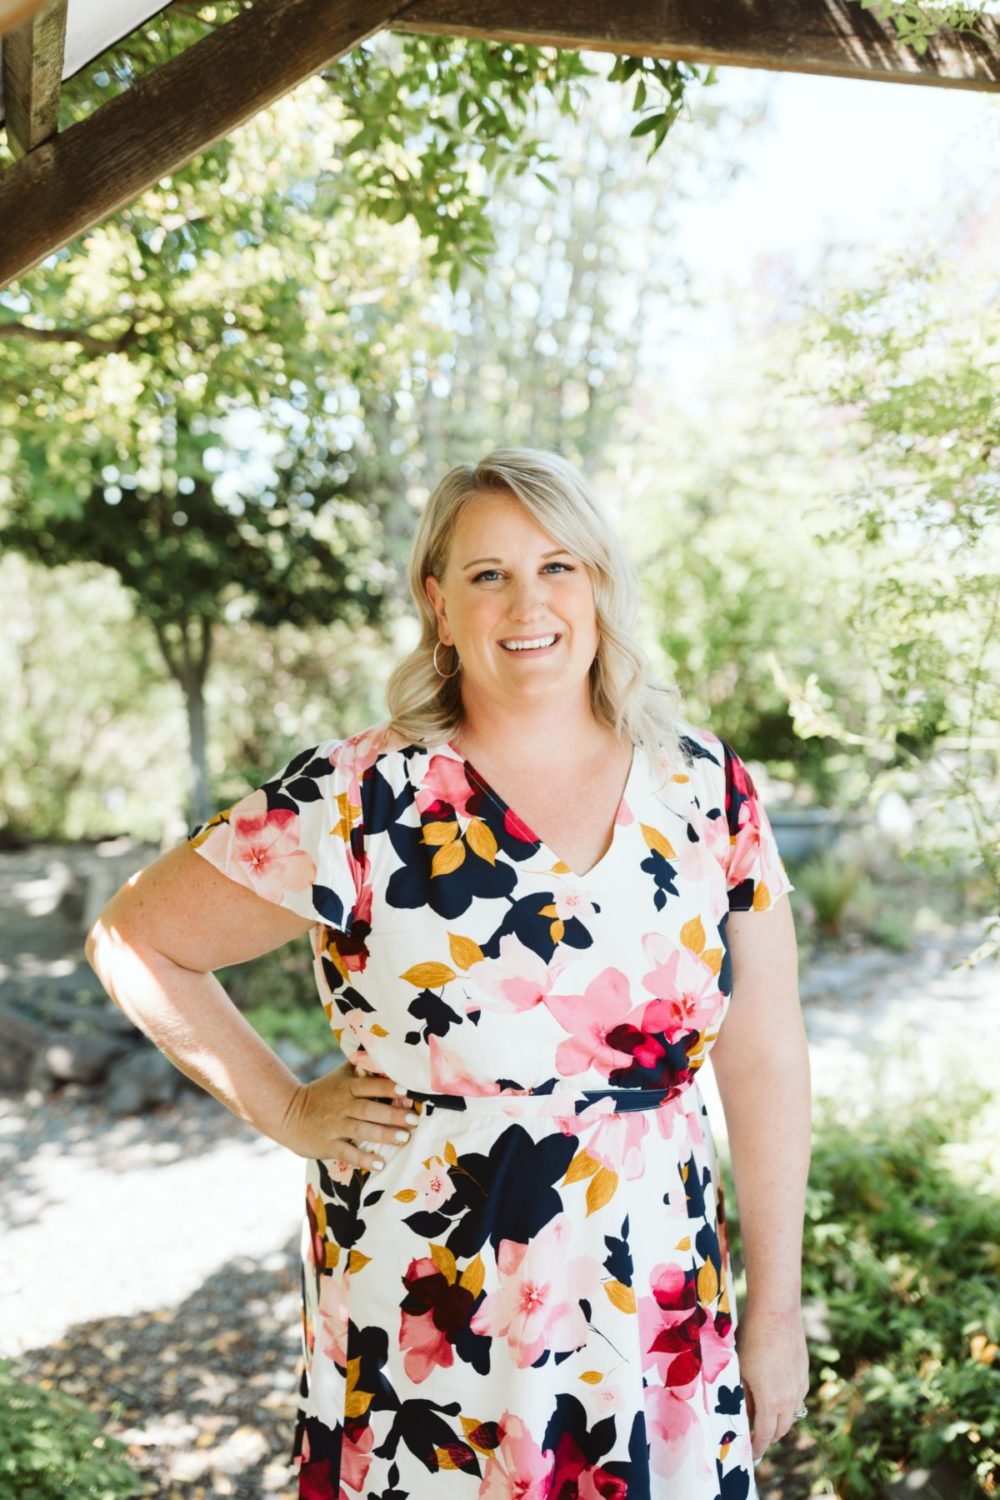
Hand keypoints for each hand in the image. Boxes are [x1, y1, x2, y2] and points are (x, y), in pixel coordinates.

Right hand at [280, 1058, 419, 1169]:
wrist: (287, 1113)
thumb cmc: (320, 1094)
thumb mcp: (338, 1076)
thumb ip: (358, 1066)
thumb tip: (381, 1052)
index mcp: (346, 1087)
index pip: (369, 1086)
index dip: (387, 1088)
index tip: (407, 1092)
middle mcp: (342, 1105)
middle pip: (370, 1109)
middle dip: (393, 1114)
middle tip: (414, 1119)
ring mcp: (335, 1126)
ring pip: (362, 1130)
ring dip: (384, 1135)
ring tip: (404, 1138)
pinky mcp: (328, 1144)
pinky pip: (348, 1152)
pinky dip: (364, 1158)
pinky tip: (380, 1164)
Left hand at [735, 1302, 809, 1463]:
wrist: (776, 1311)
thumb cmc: (751, 1338)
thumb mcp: (740, 1369)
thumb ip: (743, 1396)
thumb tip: (744, 1414)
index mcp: (771, 1401)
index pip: (764, 1435)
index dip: (758, 1448)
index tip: (751, 1455)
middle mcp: (790, 1398)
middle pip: (781, 1428)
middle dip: (768, 1436)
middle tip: (755, 1436)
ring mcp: (800, 1385)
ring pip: (792, 1414)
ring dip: (780, 1420)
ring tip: (765, 1417)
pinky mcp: (804, 1372)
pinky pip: (798, 1397)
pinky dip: (788, 1404)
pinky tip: (778, 1396)